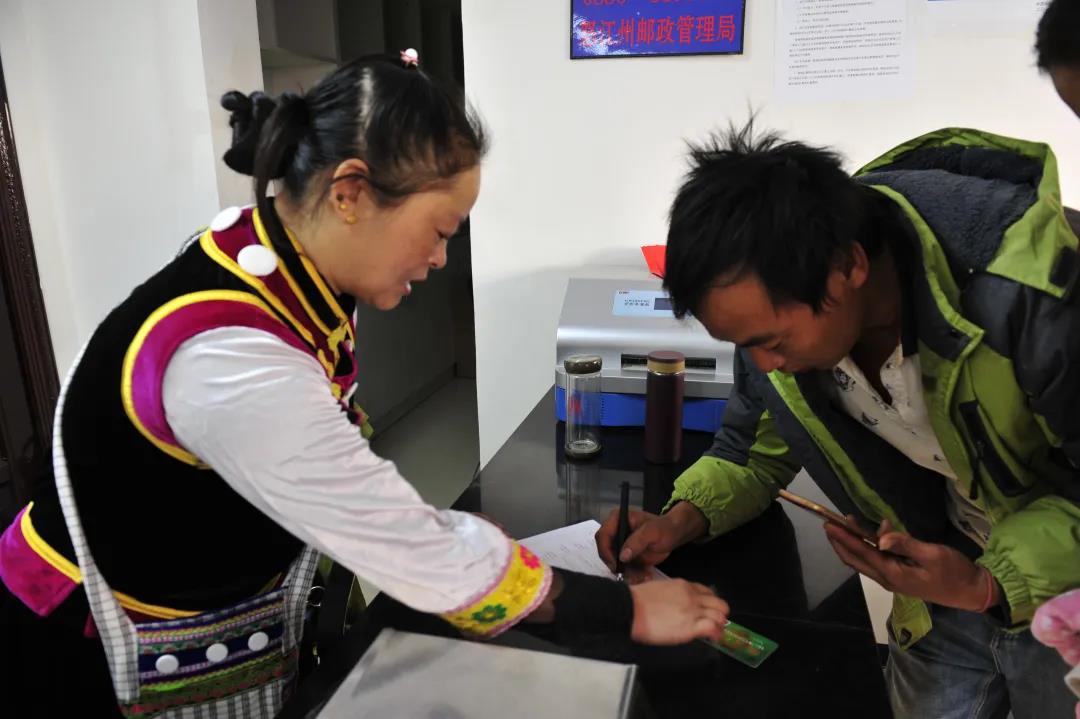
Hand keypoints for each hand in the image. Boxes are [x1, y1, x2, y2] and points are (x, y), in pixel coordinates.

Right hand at [595, 501, 706, 572]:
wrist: (674, 534)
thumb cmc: (664, 528)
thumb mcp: (652, 531)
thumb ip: (637, 541)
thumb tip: (622, 556)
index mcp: (617, 520)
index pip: (602, 535)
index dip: (605, 551)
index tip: (615, 564)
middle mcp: (615, 532)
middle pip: (605, 552)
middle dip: (616, 565)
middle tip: (629, 574)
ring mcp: (620, 546)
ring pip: (614, 563)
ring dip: (627, 572)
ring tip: (643, 575)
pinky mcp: (626, 557)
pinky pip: (624, 569)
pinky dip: (633, 575)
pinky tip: (646, 574)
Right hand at [629, 579, 729, 644]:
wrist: (630, 609)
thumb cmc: (637, 600)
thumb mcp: (657, 588)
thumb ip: (670, 593)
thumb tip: (671, 602)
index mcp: (683, 585)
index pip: (707, 592)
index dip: (710, 603)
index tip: (708, 611)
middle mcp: (692, 596)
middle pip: (719, 603)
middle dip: (720, 614)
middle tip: (714, 623)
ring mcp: (692, 611)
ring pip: (720, 616)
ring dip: (720, 625)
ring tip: (715, 633)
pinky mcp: (690, 627)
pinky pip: (712, 628)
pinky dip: (716, 634)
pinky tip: (712, 638)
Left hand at [824, 518, 986, 610]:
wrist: (970, 592)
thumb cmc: (953, 572)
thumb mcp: (932, 555)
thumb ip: (905, 545)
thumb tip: (880, 537)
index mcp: (893, 573)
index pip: (861, 552)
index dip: (844, 537)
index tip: (829, 524)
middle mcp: (887, 579)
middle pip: (855, 560)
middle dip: (840, 542)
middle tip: (829, 522)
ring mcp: (892, 580)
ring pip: (863, 562)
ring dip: (851, 545)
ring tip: (844, 526)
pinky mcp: (898, 578)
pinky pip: (874, 562)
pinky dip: (866, 549)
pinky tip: (869, 536)